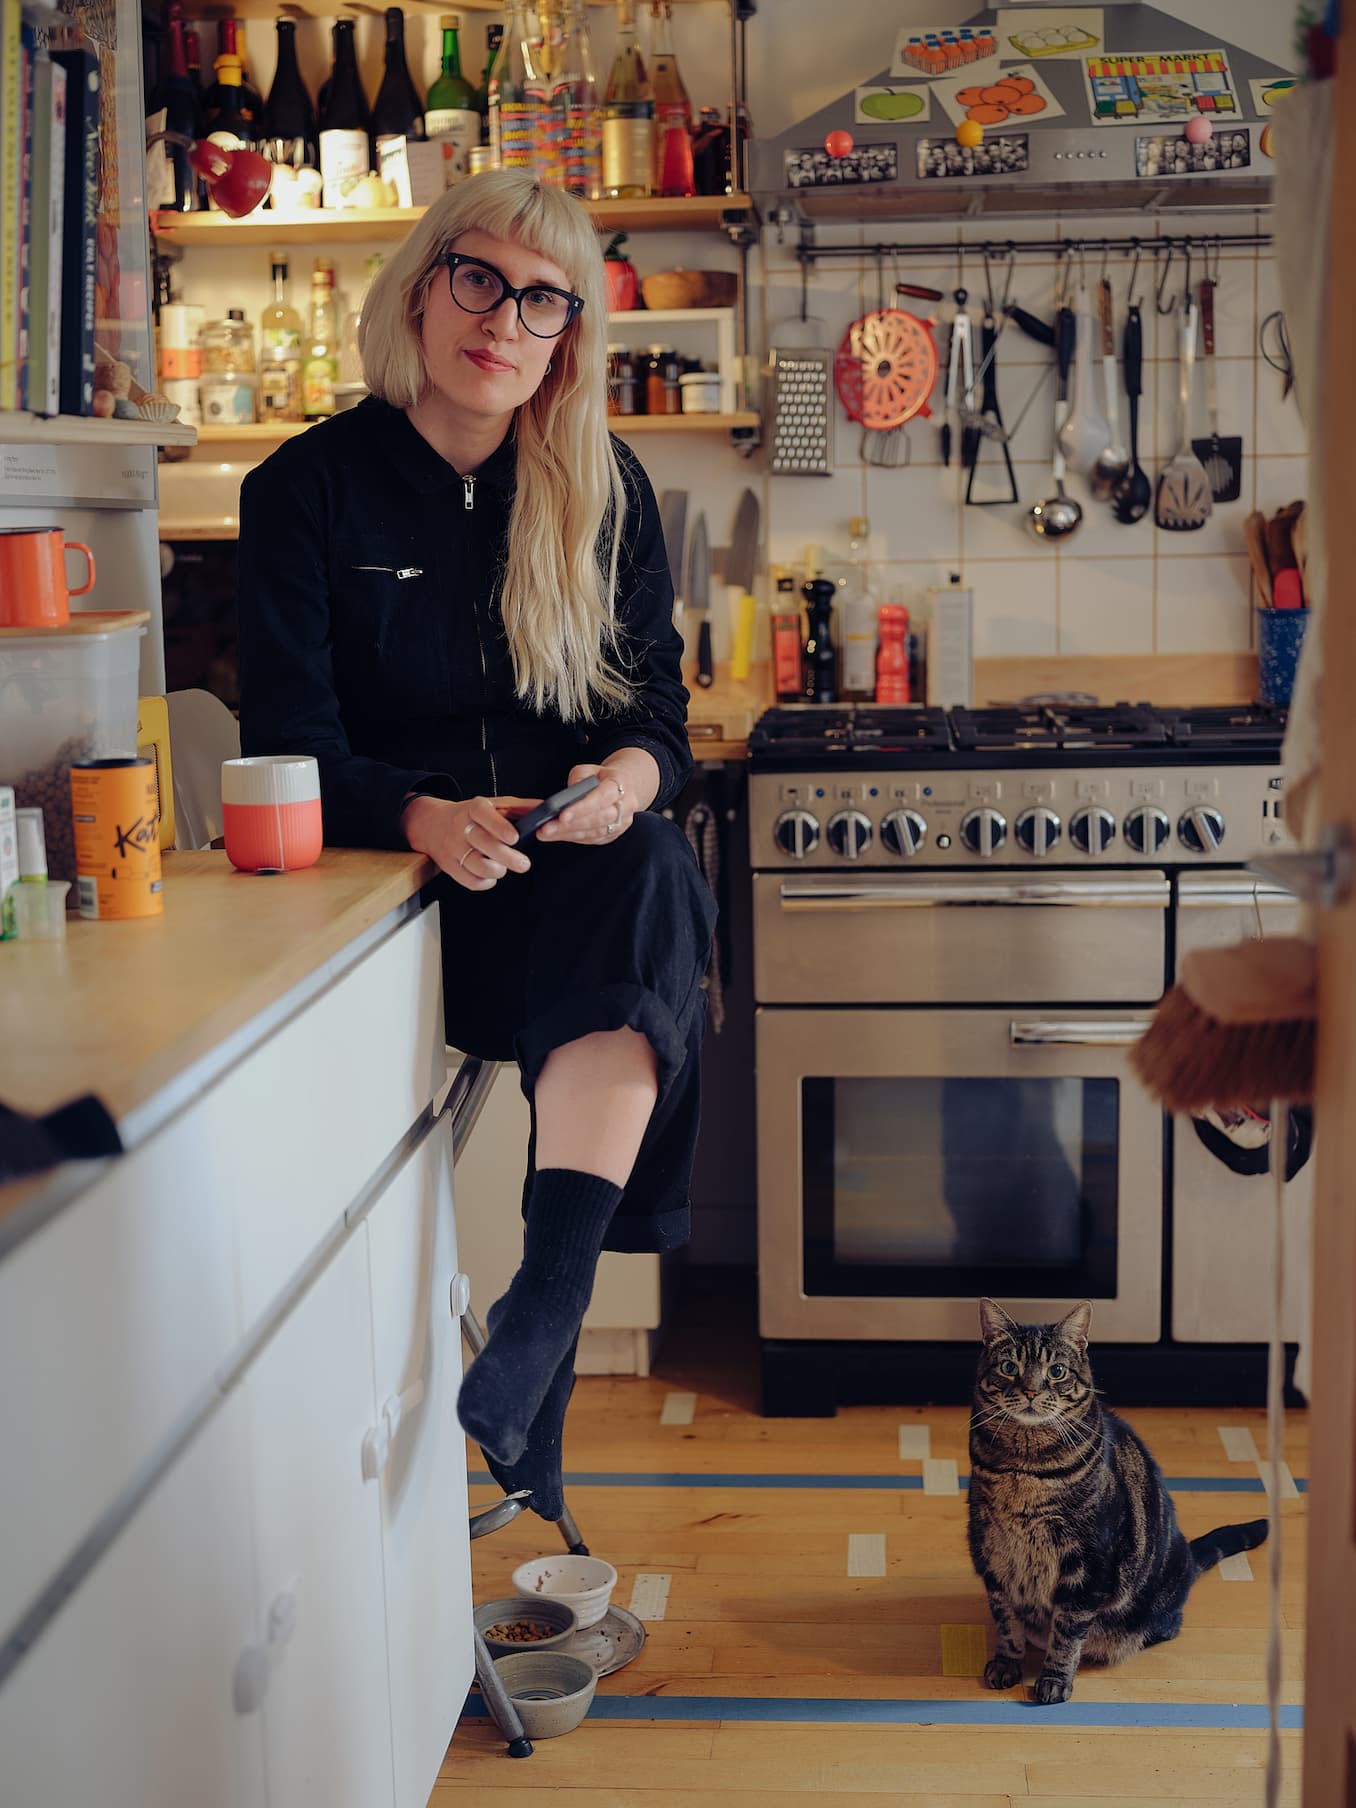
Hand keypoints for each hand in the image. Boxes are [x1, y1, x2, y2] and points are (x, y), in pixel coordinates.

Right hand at [402, 793, 537, 890]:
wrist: (432, 825)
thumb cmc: (469, 816)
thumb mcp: (492, 805)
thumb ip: (519, 807)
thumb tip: (544, 809)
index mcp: (473, 809)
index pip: (483, 814)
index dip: (499, 827)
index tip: (515, 838)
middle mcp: (461, 827)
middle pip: (484, 844)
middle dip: (508, 857)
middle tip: (524, 863)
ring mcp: (453, 848)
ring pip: (477, 865)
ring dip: (497, 870)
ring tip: (504, 867)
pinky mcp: (449, 866)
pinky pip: (470, 881)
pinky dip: (485, 882)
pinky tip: (491, 874)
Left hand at [537, 761, 637, 845]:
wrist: (623, 786)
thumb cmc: (602, 777)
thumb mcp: (590, 769)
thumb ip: (579, 777)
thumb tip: (568, 794)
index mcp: (620, 785)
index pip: (602, 797)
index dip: (583, 807)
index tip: (563, 814)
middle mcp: (625, 806)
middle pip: (598, 819)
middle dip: (571, 825)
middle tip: (547, 828)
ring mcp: (621, 823)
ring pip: (594, 832)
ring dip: (568, 833)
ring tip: (547, 832)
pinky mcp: (613, 834)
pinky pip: (592, 839)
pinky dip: (573, 837)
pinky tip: (557, 835)